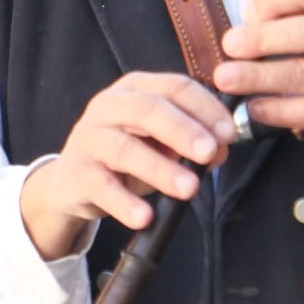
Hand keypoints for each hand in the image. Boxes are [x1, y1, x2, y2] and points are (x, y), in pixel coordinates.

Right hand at [19, 71, 233, 260]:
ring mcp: (89, 136)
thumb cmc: (129, 154)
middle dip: (183, 131)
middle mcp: (109, 105)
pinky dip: (125, 203)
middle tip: (209, 153)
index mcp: (137, 88)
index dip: (205, 108)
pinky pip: (101, 186)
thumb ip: (192, 143)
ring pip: (125, 149)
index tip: (229, 133)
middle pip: (148, 110)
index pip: (175, 87)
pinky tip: (145, 217)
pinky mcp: (76, 171)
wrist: (75, 180)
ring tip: (189, 188)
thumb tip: (221, 150)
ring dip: (161, 169)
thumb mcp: (162, 143)